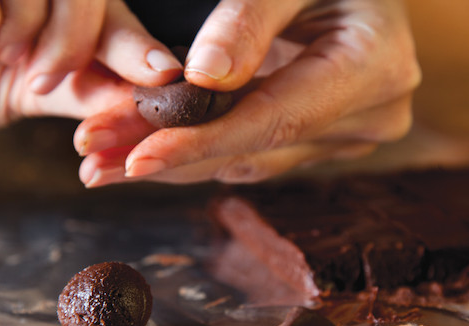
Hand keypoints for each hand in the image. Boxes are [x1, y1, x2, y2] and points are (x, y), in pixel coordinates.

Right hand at [0, 0, 182, 130]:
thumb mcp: (28, 90)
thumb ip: (85, 90)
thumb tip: (144, 102)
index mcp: (51, 0)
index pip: (108, 10)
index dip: (135, 43)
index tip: (163, 76)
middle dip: (77, 38)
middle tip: (48, 77)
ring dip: (27, 32)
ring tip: (2, 60)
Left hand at [76, 0, 420, 186]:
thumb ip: (248, 18)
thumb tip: (202, 77)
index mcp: (373, 69)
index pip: (276, 121)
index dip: (202, 142)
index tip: (136, 159)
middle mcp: (368, 115)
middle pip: (253, 150)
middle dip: (169, 158)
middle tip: (95, 162)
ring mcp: (347, 131)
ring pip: (247, 159)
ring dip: (174, 159)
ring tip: (105, 157)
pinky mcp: (323, 134)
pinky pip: (254, 149)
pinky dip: (199, 147)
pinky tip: (146, 145)